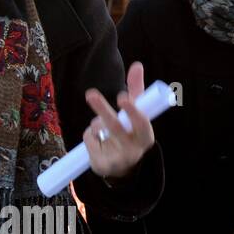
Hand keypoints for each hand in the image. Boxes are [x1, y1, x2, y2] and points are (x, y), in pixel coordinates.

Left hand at [83, 61, 154, 181]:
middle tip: (91, 94)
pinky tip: (98, 142)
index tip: (122, 98)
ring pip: (97, 129)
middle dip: (102, 109)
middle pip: (114, 126)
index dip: (132, 110)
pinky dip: (89, 135)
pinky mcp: (102, 165)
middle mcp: (134, 149)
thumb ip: (136, 91)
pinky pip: (88, 138)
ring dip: (96, 121)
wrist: (124, 168)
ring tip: (103, 127)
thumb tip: (137, 65)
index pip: (141, 122)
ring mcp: (118, 159)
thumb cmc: (131, 132)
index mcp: (146, 135)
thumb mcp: (136, 115)